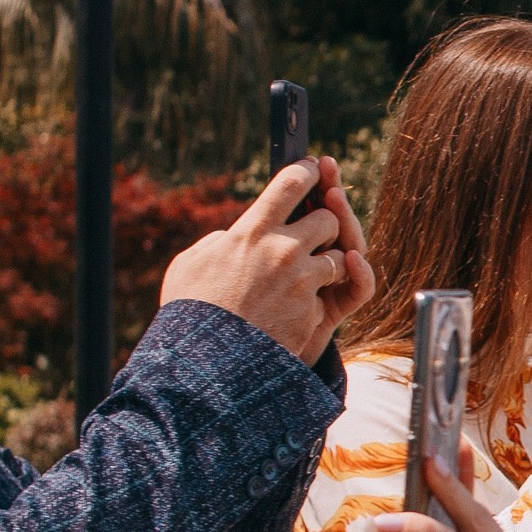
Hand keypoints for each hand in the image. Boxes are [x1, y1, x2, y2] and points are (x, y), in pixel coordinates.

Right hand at [161, 159, 374, 363]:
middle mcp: (283, 251)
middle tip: (312, 234)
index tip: (316, 167)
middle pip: (328, 218)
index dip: (308, 171)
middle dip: (325, 225)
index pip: (290, 184)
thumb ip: (219, 242)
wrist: (205, 363)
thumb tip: (234, 235)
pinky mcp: (314, 311)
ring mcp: (303, 282)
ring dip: (327, 265)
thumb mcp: (192, 264)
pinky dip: (316, 300)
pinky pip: (330, 295)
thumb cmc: (191, 311)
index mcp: (251, 232)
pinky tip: (292, 310)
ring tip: (301, 278)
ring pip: (340, 257)